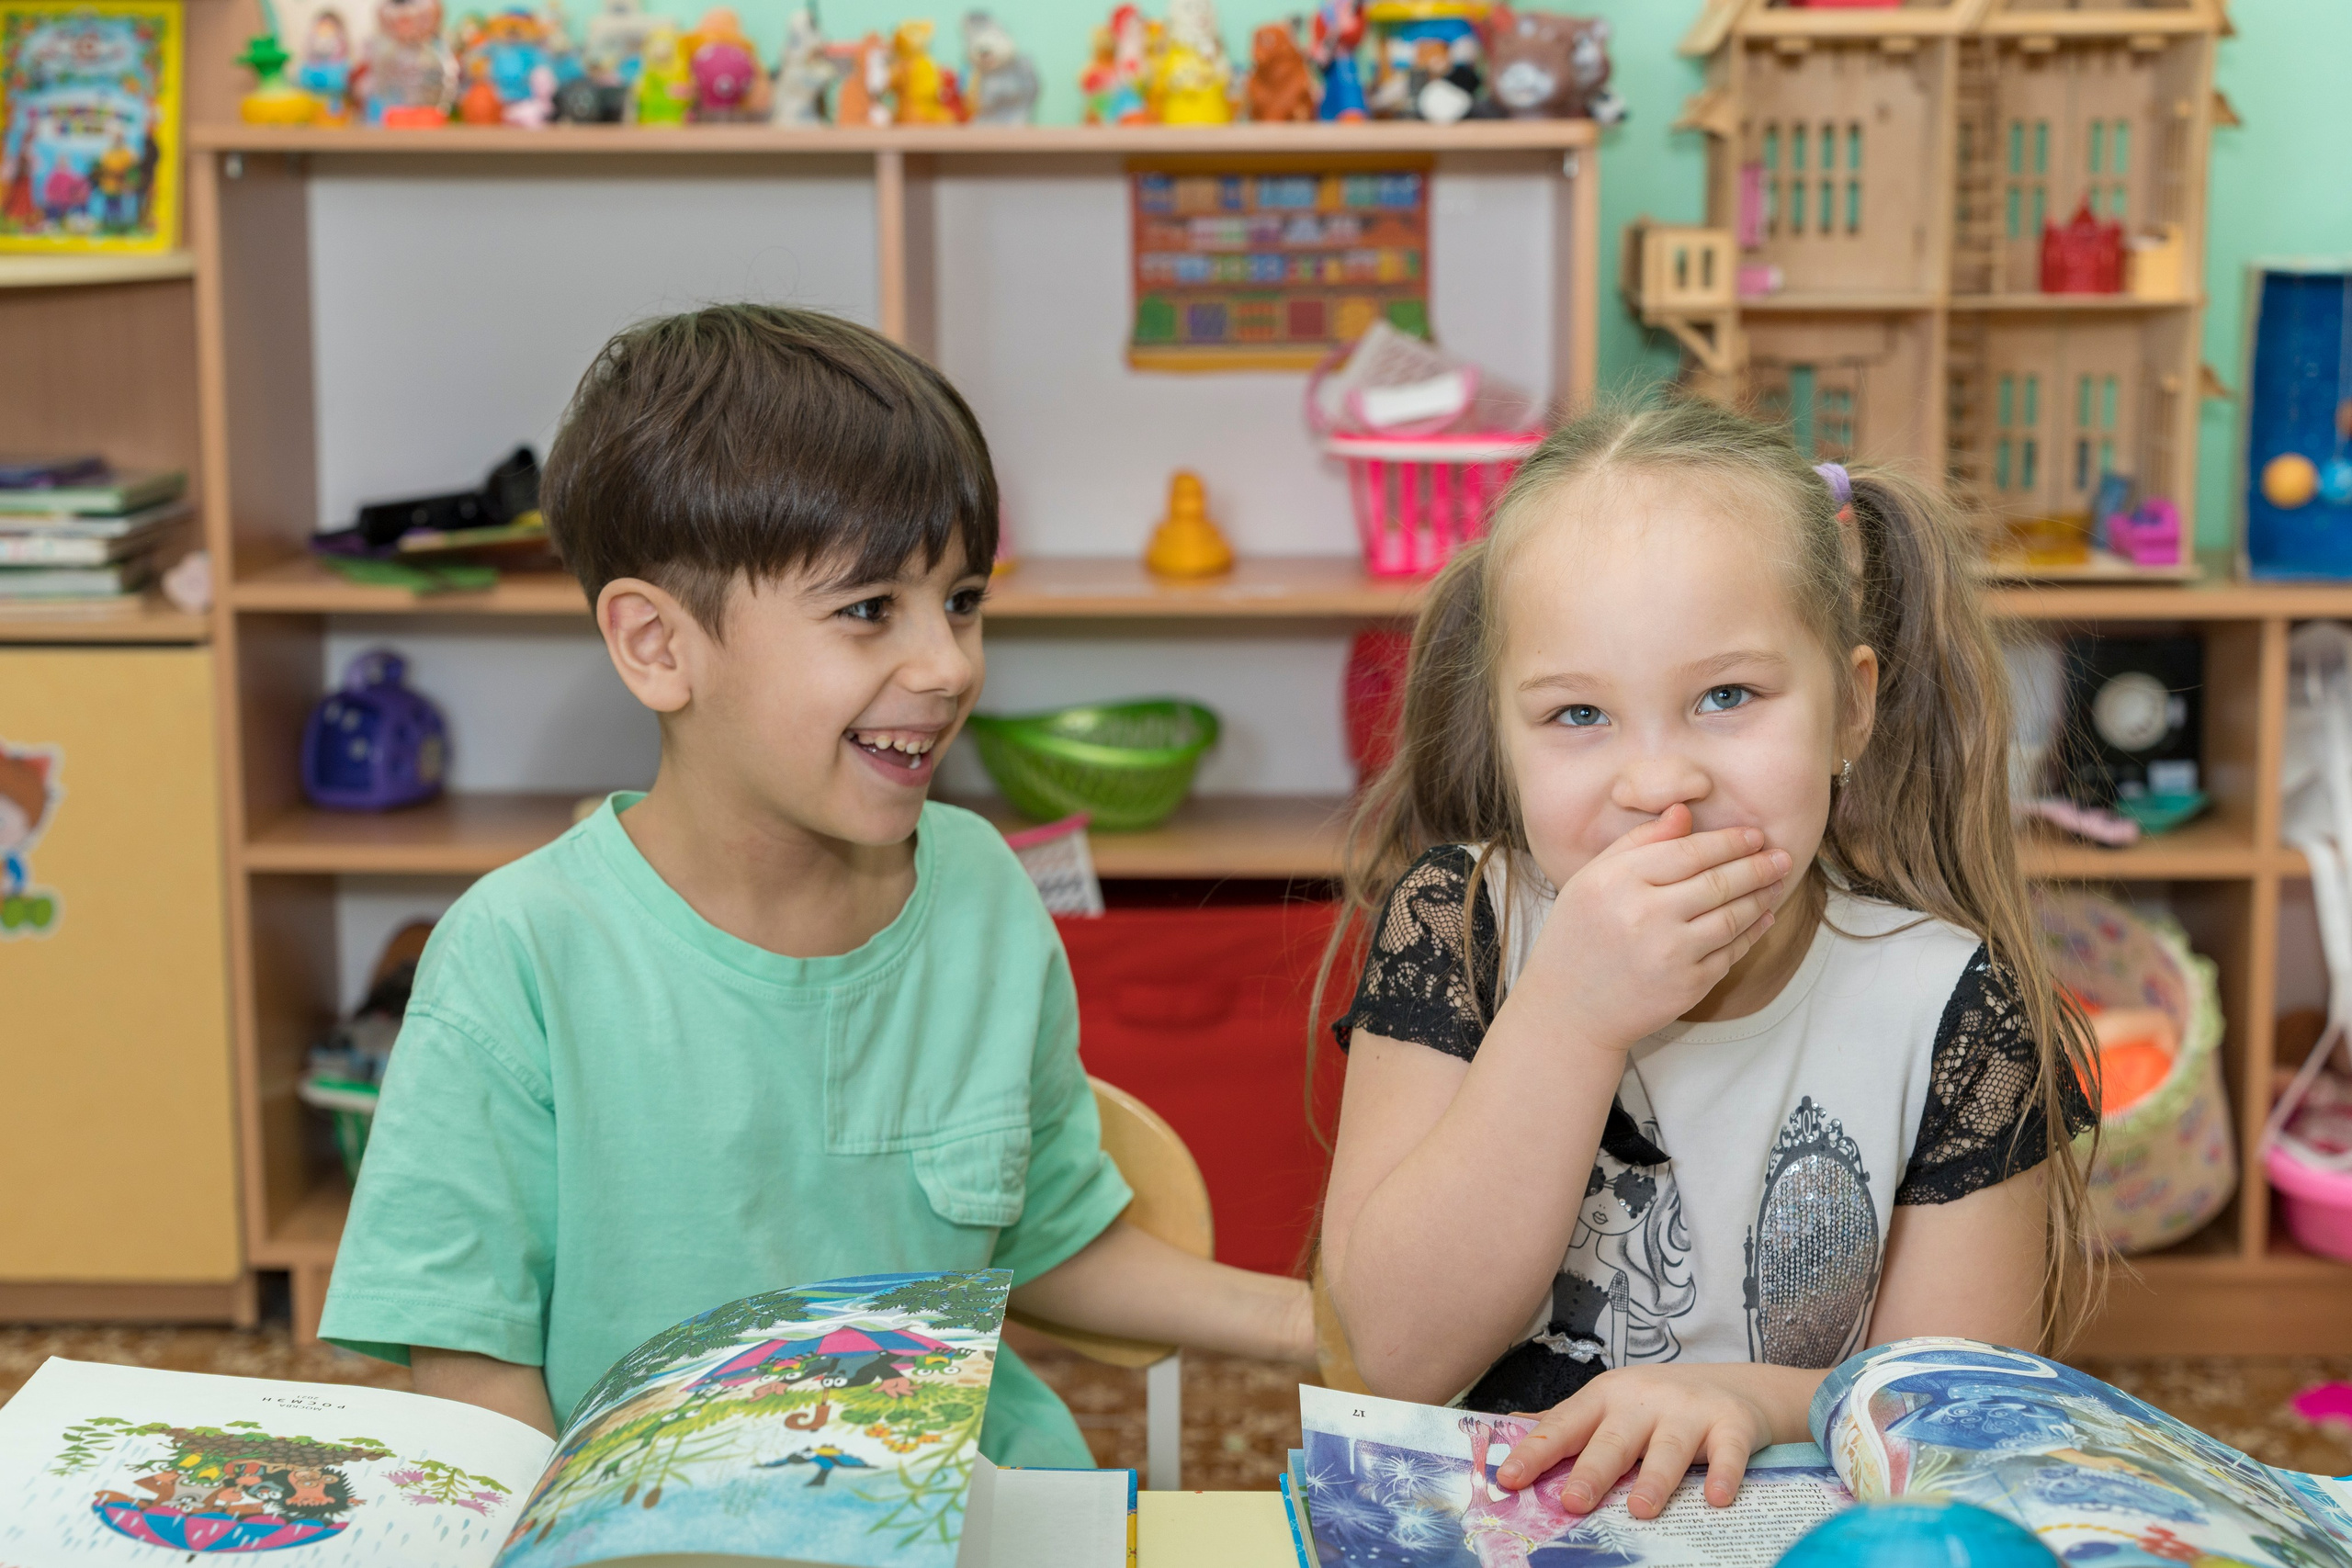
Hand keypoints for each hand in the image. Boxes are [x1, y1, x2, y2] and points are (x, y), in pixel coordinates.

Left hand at [1494, 1365, 1775, 1518]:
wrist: (1734, 1385)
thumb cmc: (1655, 1405)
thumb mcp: (1609, 1406)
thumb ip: (1566, 1422)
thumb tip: (1508, 1425)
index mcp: (1605, 1398)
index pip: (1564, 1425)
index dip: (1535, 1452)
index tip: (1508, 1478)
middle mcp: (1644, 1401)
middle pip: (1614, 1439)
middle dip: (1592, 1470)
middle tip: (1573, 1502)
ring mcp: (1689, 1411)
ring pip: (1668, 1448)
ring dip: (1655, 1479)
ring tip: (1640, 1509)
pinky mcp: (1731, 1425)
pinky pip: (1728, 1452)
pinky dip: (1723, 1474)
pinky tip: (1715, 1497)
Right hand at [1515, 803, 1790, 1052]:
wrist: (1569, 1009)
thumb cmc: (1577, 937)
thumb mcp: (1591, 880)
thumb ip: (1638, 843)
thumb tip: (1684, 812)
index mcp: (1616, 882)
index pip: (1688, 851)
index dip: (1728, 841)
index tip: (1754, 834)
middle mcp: (1643, 916)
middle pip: (1717, 882)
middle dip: (1757, 866)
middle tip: (1781, 856)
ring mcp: (1668, 954)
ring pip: (1731, 917)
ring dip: (1761, 897)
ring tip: (1777, 882)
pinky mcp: (1686, 986)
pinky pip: (1730, 953)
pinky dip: (1752, 933)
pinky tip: (1762, 917)